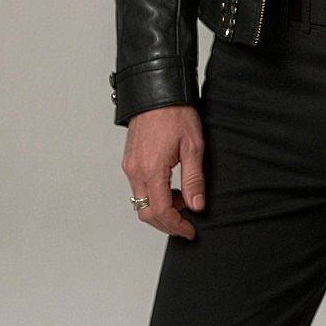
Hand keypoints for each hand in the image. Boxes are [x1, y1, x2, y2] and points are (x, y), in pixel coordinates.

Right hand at [122, 105, 204, 238]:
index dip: (175, 225)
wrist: (156, 95)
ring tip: (184, 202)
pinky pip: (139, 189)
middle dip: (166, 223)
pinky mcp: (129, 162)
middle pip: (145, 213)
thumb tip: (197, 205)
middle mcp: (135, 171)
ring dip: (161, 210)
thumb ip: (194, 179)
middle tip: (187, 224)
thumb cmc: (177, 115)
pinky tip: (172, 190)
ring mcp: (129, 167)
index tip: (190, 231)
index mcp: (151, 169)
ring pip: (140, 203)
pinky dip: (154, 197)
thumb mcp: (194, 147)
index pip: (160, 211)